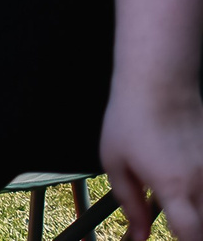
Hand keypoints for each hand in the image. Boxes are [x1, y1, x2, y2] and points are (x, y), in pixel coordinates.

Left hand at [104, 73, 202, 239]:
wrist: (159, 84)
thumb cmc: (130, 120)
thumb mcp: (115, 162)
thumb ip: (130, 204)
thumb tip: (139, 235)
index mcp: (173, 187)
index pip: (192, 235)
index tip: (174, 239)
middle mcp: (202, 182)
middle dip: (193, 232)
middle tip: (173, 223)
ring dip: (199, 213)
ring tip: (180, 205)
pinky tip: (189, 186)